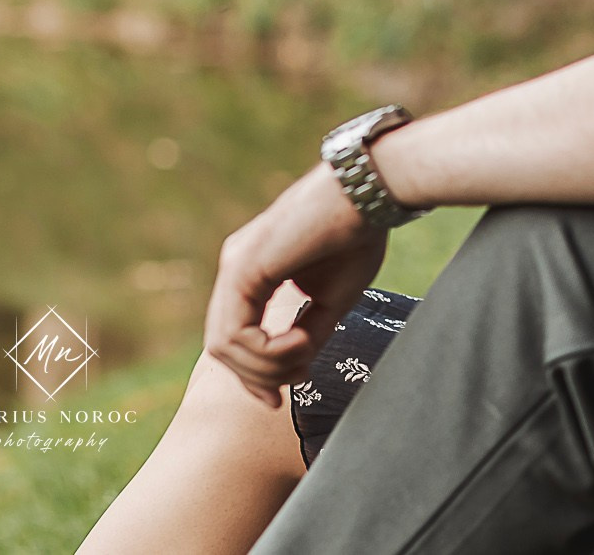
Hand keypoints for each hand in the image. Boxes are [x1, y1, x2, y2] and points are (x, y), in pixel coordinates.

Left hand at [203, 162, 388, 408]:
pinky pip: (236, 333)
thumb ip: (308, 328)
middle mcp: (235, 267)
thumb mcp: (332, 296)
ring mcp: (235, 266)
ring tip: (306, 353)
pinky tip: (302, 341)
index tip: (279, 401)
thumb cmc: (359, 235)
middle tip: (298, 381)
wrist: (370, 192)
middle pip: (223, 348)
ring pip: (224, 346)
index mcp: (252, 271)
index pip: (234, 337)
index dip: (254, 375)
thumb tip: (295, 368)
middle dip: (260, 376)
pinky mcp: (244, 268)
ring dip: (267, 365)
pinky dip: (268, 350)